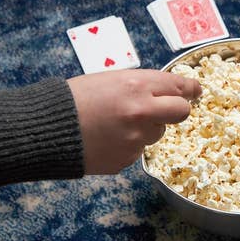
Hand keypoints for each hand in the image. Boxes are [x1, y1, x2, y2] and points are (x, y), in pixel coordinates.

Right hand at [67, 69, 200, 174]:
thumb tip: (166, 91)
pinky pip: (137, 151)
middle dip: (178, 109)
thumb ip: (141, 85)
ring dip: (147, 128)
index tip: (195, 91)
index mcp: (137, 86)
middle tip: (166, 109)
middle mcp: (142, 113)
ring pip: (157, 133)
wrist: (44, 129)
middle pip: (181, 113)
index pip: (179, 87)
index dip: (191, 89)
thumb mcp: (110, 79)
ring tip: (117, 123)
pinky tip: (107, 138)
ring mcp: (136, 140)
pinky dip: (128, 145)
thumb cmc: (74, 98)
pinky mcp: (126, 160)